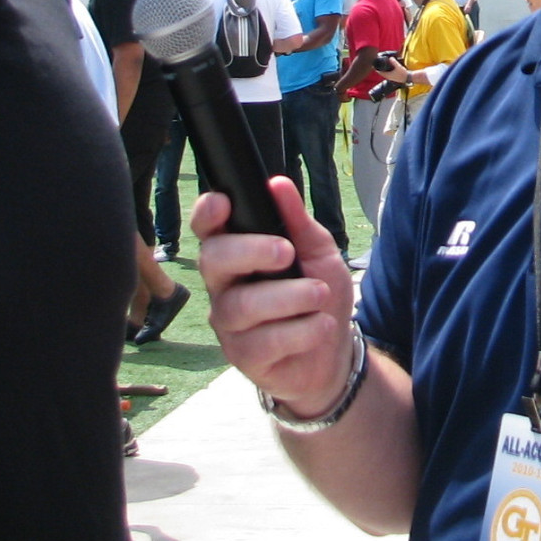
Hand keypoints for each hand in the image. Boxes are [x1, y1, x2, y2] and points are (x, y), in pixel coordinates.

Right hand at [195, 175, 355, 415]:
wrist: (334, 352)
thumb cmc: (318, 295)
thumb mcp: (319, 252)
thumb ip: (298, 221)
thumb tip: (278, 183)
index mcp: (237, 253)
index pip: (207, 229)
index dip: (206, 214)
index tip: (224, 203)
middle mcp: (224, 286)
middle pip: (212, 261)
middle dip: (249, 251)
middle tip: (286, 253)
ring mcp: (229, 324)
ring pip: (240, 305)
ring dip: (287, 297)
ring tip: (320, 295)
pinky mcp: (243, 356)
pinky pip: (263, 342)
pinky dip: (300, 331)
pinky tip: (321, 325)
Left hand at [374, 58, 413, 83]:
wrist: (407, 78)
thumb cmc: (402, 73)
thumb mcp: (398, 67)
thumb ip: (394, 62)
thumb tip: (390, 58)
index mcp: (387, 75)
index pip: (379, 72)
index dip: (375, 68)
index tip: (373, 63)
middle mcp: (388, 77)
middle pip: (380, 72)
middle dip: (378, 68)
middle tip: (377, 62)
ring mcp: (390, 77)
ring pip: (383, 73)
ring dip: (381, 69)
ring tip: (381, 64)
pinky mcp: (392, 76)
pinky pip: (386, 73)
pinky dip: (385, 70)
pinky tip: (387, 67)